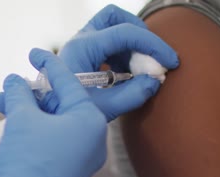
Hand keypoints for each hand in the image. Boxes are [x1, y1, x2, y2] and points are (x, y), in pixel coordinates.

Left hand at [0, 5, 178, 120]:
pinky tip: (128, 75)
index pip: (125, 33)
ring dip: (132, 44)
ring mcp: (81, 46)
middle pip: (114, 17)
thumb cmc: (68, 112)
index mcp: (82, 48)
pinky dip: (124, 53)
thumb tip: (155, 80)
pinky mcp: (84, 54)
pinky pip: (109, 43)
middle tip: (152, 57)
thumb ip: (132, 95)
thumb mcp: (103, 108)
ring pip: (112, 27)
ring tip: (140, 71)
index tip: (170, 62)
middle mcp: (80, 41)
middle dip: (139, 31)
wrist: (49, 117)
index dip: (154, 45)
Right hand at [0, 48, 106, 176]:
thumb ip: (20, 94)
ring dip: (30, 114)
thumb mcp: (22, 119)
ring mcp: (83, 159)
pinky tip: (16, 125)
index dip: (48, 65)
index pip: (69, 83)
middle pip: (62, 105)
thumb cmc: (29, 159)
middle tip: (14, 85)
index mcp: (90, 121)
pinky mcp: (70, 174)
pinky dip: (36, 131)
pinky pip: (55, 142)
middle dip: (34, 94)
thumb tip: (14, 80)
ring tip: (5, 105)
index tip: (34, 53)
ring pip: (55, 125)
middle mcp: (93, 140)